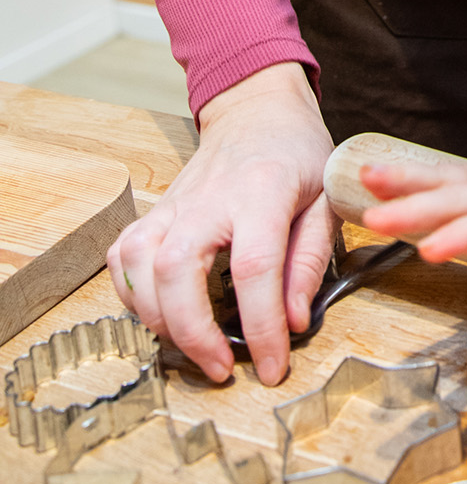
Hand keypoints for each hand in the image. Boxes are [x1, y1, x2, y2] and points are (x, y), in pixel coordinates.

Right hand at [107, 63, 336, 385]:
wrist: (259, 114)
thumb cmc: (299, 157)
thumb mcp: (328, 202)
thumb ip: (309, 262)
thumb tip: (295, 322)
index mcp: (261, 192)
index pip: (254, 268)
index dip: (260, 325)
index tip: (272, 366)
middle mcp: (207, 199)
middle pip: (175, 269)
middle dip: (193, 331)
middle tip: (221, 370)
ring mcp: (173, 204)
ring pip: (137, 264)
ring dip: (157, 318)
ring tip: (192, 349)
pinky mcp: (154, 211)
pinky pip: (122, 256)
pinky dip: (132, 294)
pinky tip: (160, 315)